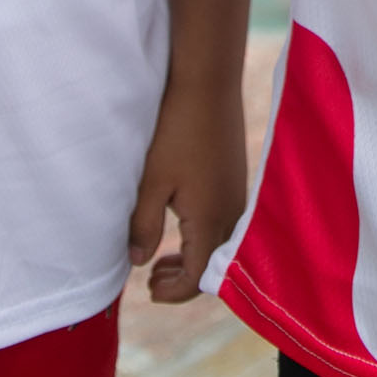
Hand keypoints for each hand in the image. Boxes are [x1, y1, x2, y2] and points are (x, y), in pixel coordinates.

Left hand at [127, 79, 249, 303]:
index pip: (197, 277)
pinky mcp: (236, 180)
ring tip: (163, 259)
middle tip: (152, 280)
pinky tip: (181, 223)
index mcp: (211, 220)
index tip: (148, 290)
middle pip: (212, 266)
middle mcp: (232, 213)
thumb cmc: (176, 132)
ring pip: (219, 245)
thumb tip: (138, 262)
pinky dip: (202, 237)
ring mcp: (238, 195)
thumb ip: (143, 226)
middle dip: (183, 280)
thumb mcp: (151, 182)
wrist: (208, 85)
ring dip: (192, 258)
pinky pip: (224, 223)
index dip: (173, 292)